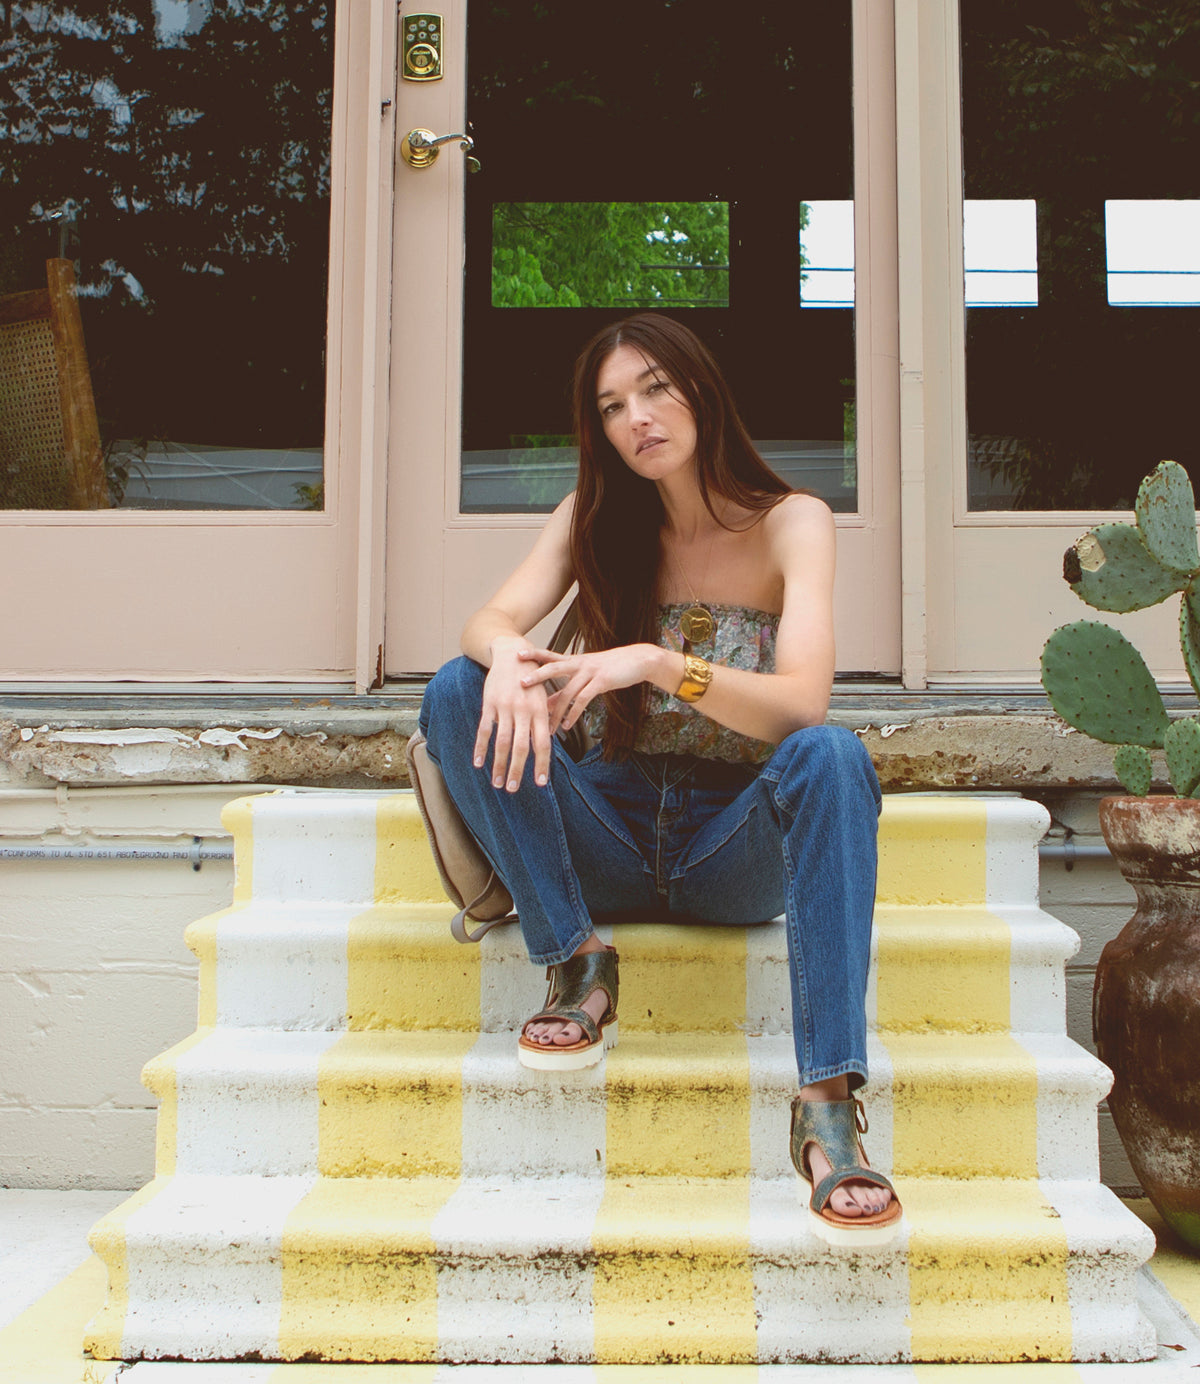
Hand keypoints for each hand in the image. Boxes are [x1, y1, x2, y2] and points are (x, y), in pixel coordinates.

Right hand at [474, 640, 552, 791]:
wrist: (512, 655)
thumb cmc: (531, 680)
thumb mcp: (542, 698)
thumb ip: (543, 721)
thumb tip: (545, 748)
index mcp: (539, 711)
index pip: (543, 743)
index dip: (542, 764)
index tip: (540, 783)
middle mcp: (523, 711)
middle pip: (521, 747)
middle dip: (518, 770)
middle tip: (513, 789)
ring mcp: (505, 708)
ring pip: (502, 742)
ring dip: (499, 765)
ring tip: (498, 783)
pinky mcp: (489, 704)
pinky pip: (484, 730)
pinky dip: (481, 748)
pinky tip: (479, 763)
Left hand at [517, 644, 661, 734]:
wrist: (638, 660)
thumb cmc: (611, 668)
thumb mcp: (586, 676)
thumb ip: (566, 689)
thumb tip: (545, 704)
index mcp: (574, 661)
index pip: (549, 656)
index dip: (534, 654)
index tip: (517, 655)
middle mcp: (579, 664)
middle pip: (553, 668)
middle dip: (536, 675)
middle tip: (520, 684)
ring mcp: (590, 672)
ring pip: (568, 691)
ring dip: (556, 711)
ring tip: (547, 727)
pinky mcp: (602, 681)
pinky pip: (583, 700)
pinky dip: (574, 714)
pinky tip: (568, 725)